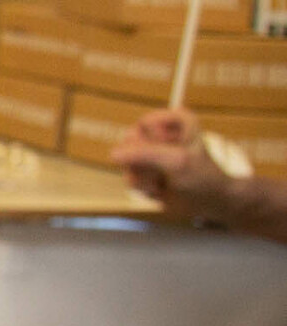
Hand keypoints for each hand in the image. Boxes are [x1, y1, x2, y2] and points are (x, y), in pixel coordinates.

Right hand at [115, 109, 237, 214]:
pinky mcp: (145, 173)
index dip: (153, 140)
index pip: (146, 123)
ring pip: (126, 161)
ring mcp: (150, 154)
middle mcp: (159, 134)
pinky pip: (129, 177)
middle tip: (161, 171)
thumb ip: (145, 153)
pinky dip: (143, 187)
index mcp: (174, 121)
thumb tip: (113, 154)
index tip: (170, 151)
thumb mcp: (177, 161)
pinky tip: (158, 190)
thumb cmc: (202, 177)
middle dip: (143, 162)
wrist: (212, 204)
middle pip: (130, 142)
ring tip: (160, 183)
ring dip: (142, 177)